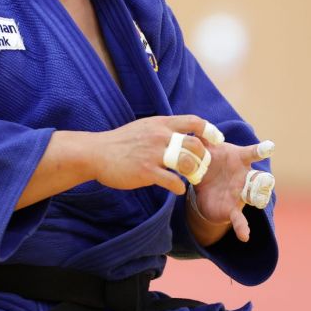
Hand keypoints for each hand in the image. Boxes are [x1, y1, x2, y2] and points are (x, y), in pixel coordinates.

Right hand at [92, 115, 214, 195]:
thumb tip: (183, 133)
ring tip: (190, 178)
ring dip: (194, 173)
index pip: (194, 122)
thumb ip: (164, 129)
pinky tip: (175, 188)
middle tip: (200, 166)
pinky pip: (173, 182)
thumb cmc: (121, 141)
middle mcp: (160, 136)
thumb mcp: (144, 127)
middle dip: (203, 158)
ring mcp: (154, 154)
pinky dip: (179, 188)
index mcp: (160, 124)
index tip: (214, 141)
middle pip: (196, 145)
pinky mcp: (147, 171)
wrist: (96, 152)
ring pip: (188, 163)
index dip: (210, 131)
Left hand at [188, 141, 273, 243]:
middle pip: (256, 177)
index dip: (260, 150)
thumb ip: (201, 138)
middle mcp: (244, 176)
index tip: (269, 147)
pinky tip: (245, 237)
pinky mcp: (234, 208)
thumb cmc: (209, 161)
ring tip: (259, 202)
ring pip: (251, 196)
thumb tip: (191, 125)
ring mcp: (241, 193)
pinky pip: (239, 219)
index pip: (251, 153)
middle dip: (261, 179)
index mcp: (238, 159)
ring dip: (255, 199)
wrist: (205, 186)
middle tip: (266, 179)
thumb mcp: (206, 149)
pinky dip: (243, 227)